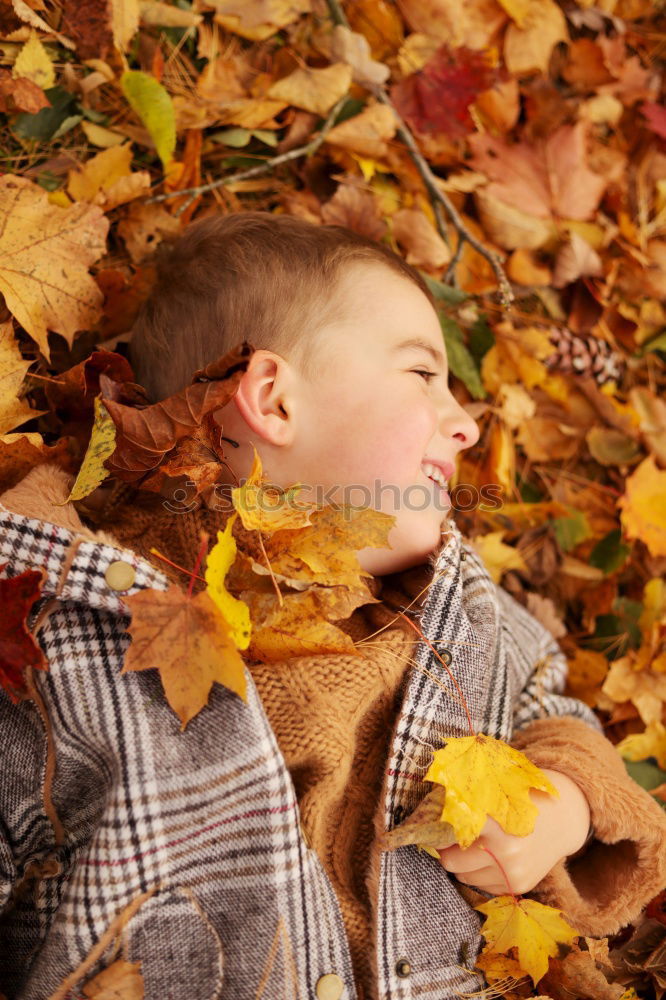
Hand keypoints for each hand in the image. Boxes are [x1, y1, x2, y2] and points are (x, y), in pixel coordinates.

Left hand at [437, 768, 590, 895]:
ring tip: (476, 844)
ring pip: (463, 876)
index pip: (450, 833)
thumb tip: (429, 811)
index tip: (429, 825)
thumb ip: (467, 803)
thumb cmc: (521, 800)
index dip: (436, 830)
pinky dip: (480, 872)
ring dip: (463, 863)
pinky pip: (481, 885)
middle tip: (451, 837)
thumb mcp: (496, 793)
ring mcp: (512, 873)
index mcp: (496, 822)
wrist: (562, 820)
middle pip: (451, 861)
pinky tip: (492, 856)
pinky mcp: (517, 886)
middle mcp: (504, 852)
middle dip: (447, 849)